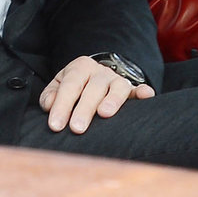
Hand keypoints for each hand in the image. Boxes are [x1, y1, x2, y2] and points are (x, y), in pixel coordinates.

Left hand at [39, 55, 154, 133]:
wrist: (95, 77)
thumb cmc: (74, 88)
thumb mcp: (58, 88)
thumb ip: (50, 96)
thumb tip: (50, 106)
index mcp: (80, 68)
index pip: (70, 86)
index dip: (61, 106)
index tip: (55, 126)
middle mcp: (100, 71)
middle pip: (93, 88)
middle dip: (84, 109)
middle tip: (77, 128)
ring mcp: (118, 80)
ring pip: (117, 87)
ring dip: (112, 100)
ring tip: (104, 114)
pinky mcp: (132, 90)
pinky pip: (139, 90)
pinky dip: (143, 92)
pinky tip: (147, 96)